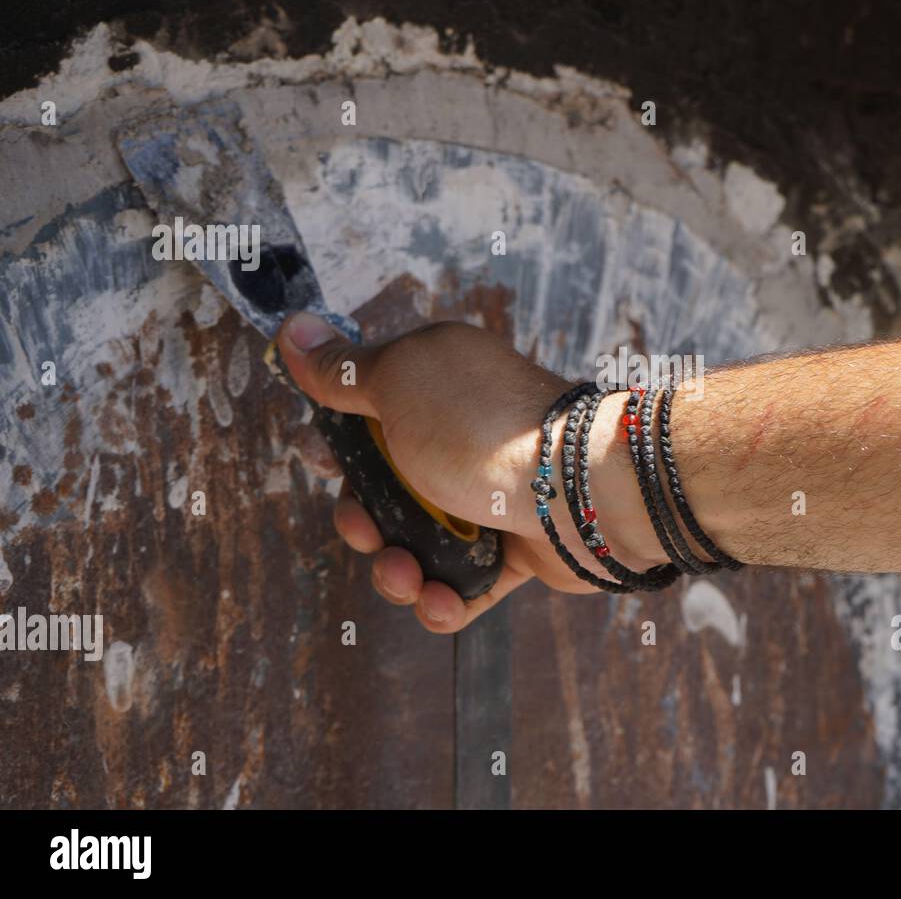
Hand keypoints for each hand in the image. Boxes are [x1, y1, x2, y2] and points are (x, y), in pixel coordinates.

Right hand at [276, 312, 664, 632]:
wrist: (577, 490)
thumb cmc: (481, 430)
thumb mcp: (398, 383)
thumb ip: (344, 370)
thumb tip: (292, 329)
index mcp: (438, 389)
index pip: (370, 420)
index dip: (340, 451)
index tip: (326, 466)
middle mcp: (464, 439)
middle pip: (386, 493)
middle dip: (363, 523)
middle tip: (369, 533)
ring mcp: (491, 495)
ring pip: (420, 546)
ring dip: (399, 572)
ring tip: (410, 577)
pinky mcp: (518, 548)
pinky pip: (465, 585)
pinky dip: (445, 600)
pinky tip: (441, 602)